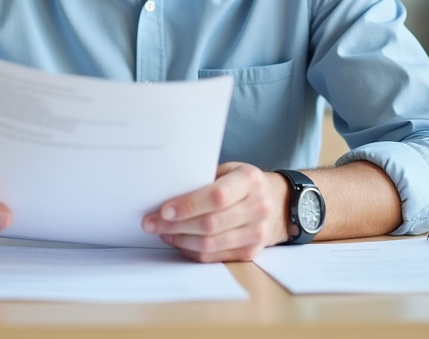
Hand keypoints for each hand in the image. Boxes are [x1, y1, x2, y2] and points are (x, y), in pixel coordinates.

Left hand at [142, 162, 288, 261]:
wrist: (277, 202)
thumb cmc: (243, 183)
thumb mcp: (230, 170)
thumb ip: (205, 180)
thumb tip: (166, 192)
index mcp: (250, 181)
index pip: (217, 196)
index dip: (188, 205)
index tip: (164, 210)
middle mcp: (258, 207)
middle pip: (210, 223)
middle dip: (175, 225)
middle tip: (151, 223)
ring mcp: (257, 233)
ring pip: (210, 243)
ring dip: (180, 240)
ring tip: (161, 232)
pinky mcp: (251, 252)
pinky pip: (214, 256)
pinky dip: (191, 250)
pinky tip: (178, 241)